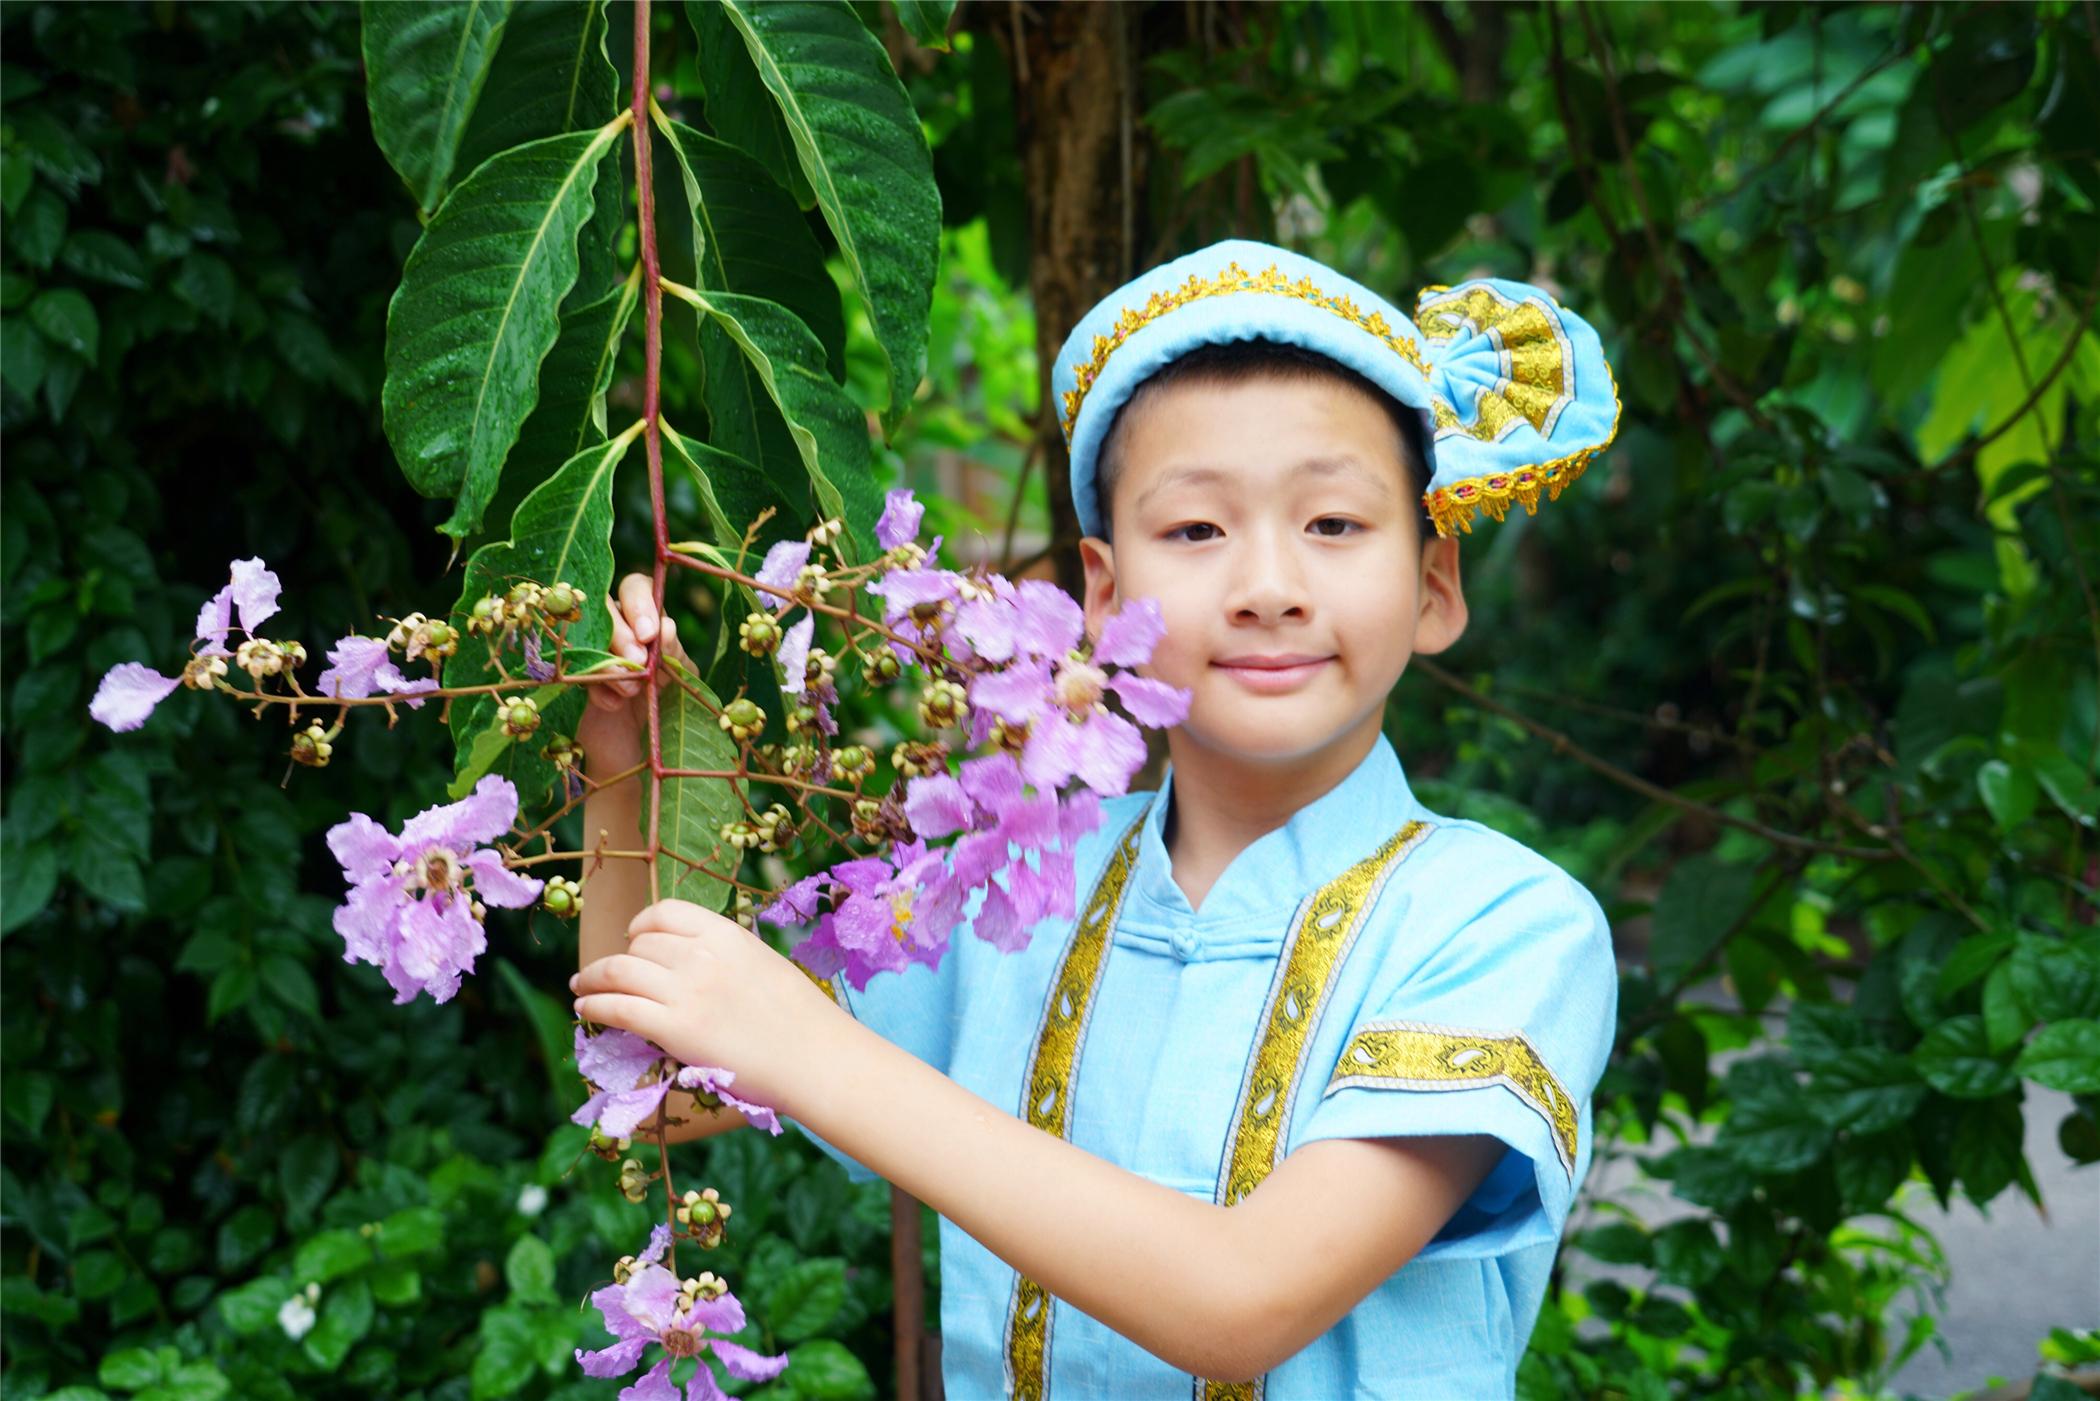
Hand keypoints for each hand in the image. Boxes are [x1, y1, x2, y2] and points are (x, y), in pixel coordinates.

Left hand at [569, 899, 838, 1112]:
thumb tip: (688, 962)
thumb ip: (724, 956)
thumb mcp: (762, 964)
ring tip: (583, 985)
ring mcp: (686, 991)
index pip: (665, 913)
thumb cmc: (801, 1018)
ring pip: (620, 970)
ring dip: (593, 976)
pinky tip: (585, 1006)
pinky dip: (594, 1003)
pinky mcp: (675, 1029)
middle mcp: (701, 955)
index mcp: (726, 934)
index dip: (642, 925)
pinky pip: (617, 1006)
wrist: (815, 1057)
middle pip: (640, 944)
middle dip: (621, 957)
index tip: (635, 938)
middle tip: (610, 973)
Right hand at [574, 572, 693, 771]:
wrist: (644, 751)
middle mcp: (617, 626)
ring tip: (630, 690)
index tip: (649, 634)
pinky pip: (578, 671)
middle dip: (622, 634)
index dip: (641, 604)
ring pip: (588, 635)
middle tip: (638, 663)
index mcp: (647, 618)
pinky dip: (598, 689)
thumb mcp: (680, 678)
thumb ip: (673, 653)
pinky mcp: (576, 678)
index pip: (638, 588)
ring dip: (610, 661)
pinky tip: (613, 705)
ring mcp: (593, 650)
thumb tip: (665, 626)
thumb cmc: (667, 704)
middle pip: (607, 606)